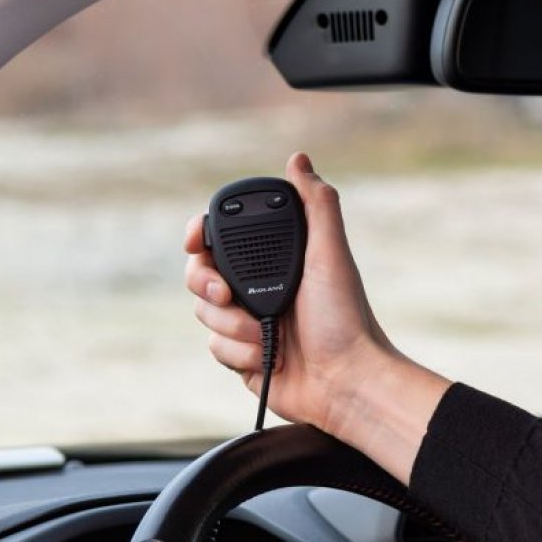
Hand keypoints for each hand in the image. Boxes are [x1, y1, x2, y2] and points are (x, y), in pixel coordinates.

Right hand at [185, 153, 449, 483]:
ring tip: (264, 335)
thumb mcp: (330, 253)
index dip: (200, 236)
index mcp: (274, 260)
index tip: (196, 241)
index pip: (221, 238)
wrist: (344, 382)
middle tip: (227, 294)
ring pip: (204, 313)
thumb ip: (315, 204)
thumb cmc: (345, 318)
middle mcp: (257, 287)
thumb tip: (298, 159)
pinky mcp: (240, 356)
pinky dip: (238, 353)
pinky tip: (267, 358)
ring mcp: (245, 322)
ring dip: (231, 326)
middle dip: (207, 285)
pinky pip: (214, 346)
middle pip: (200, 274)